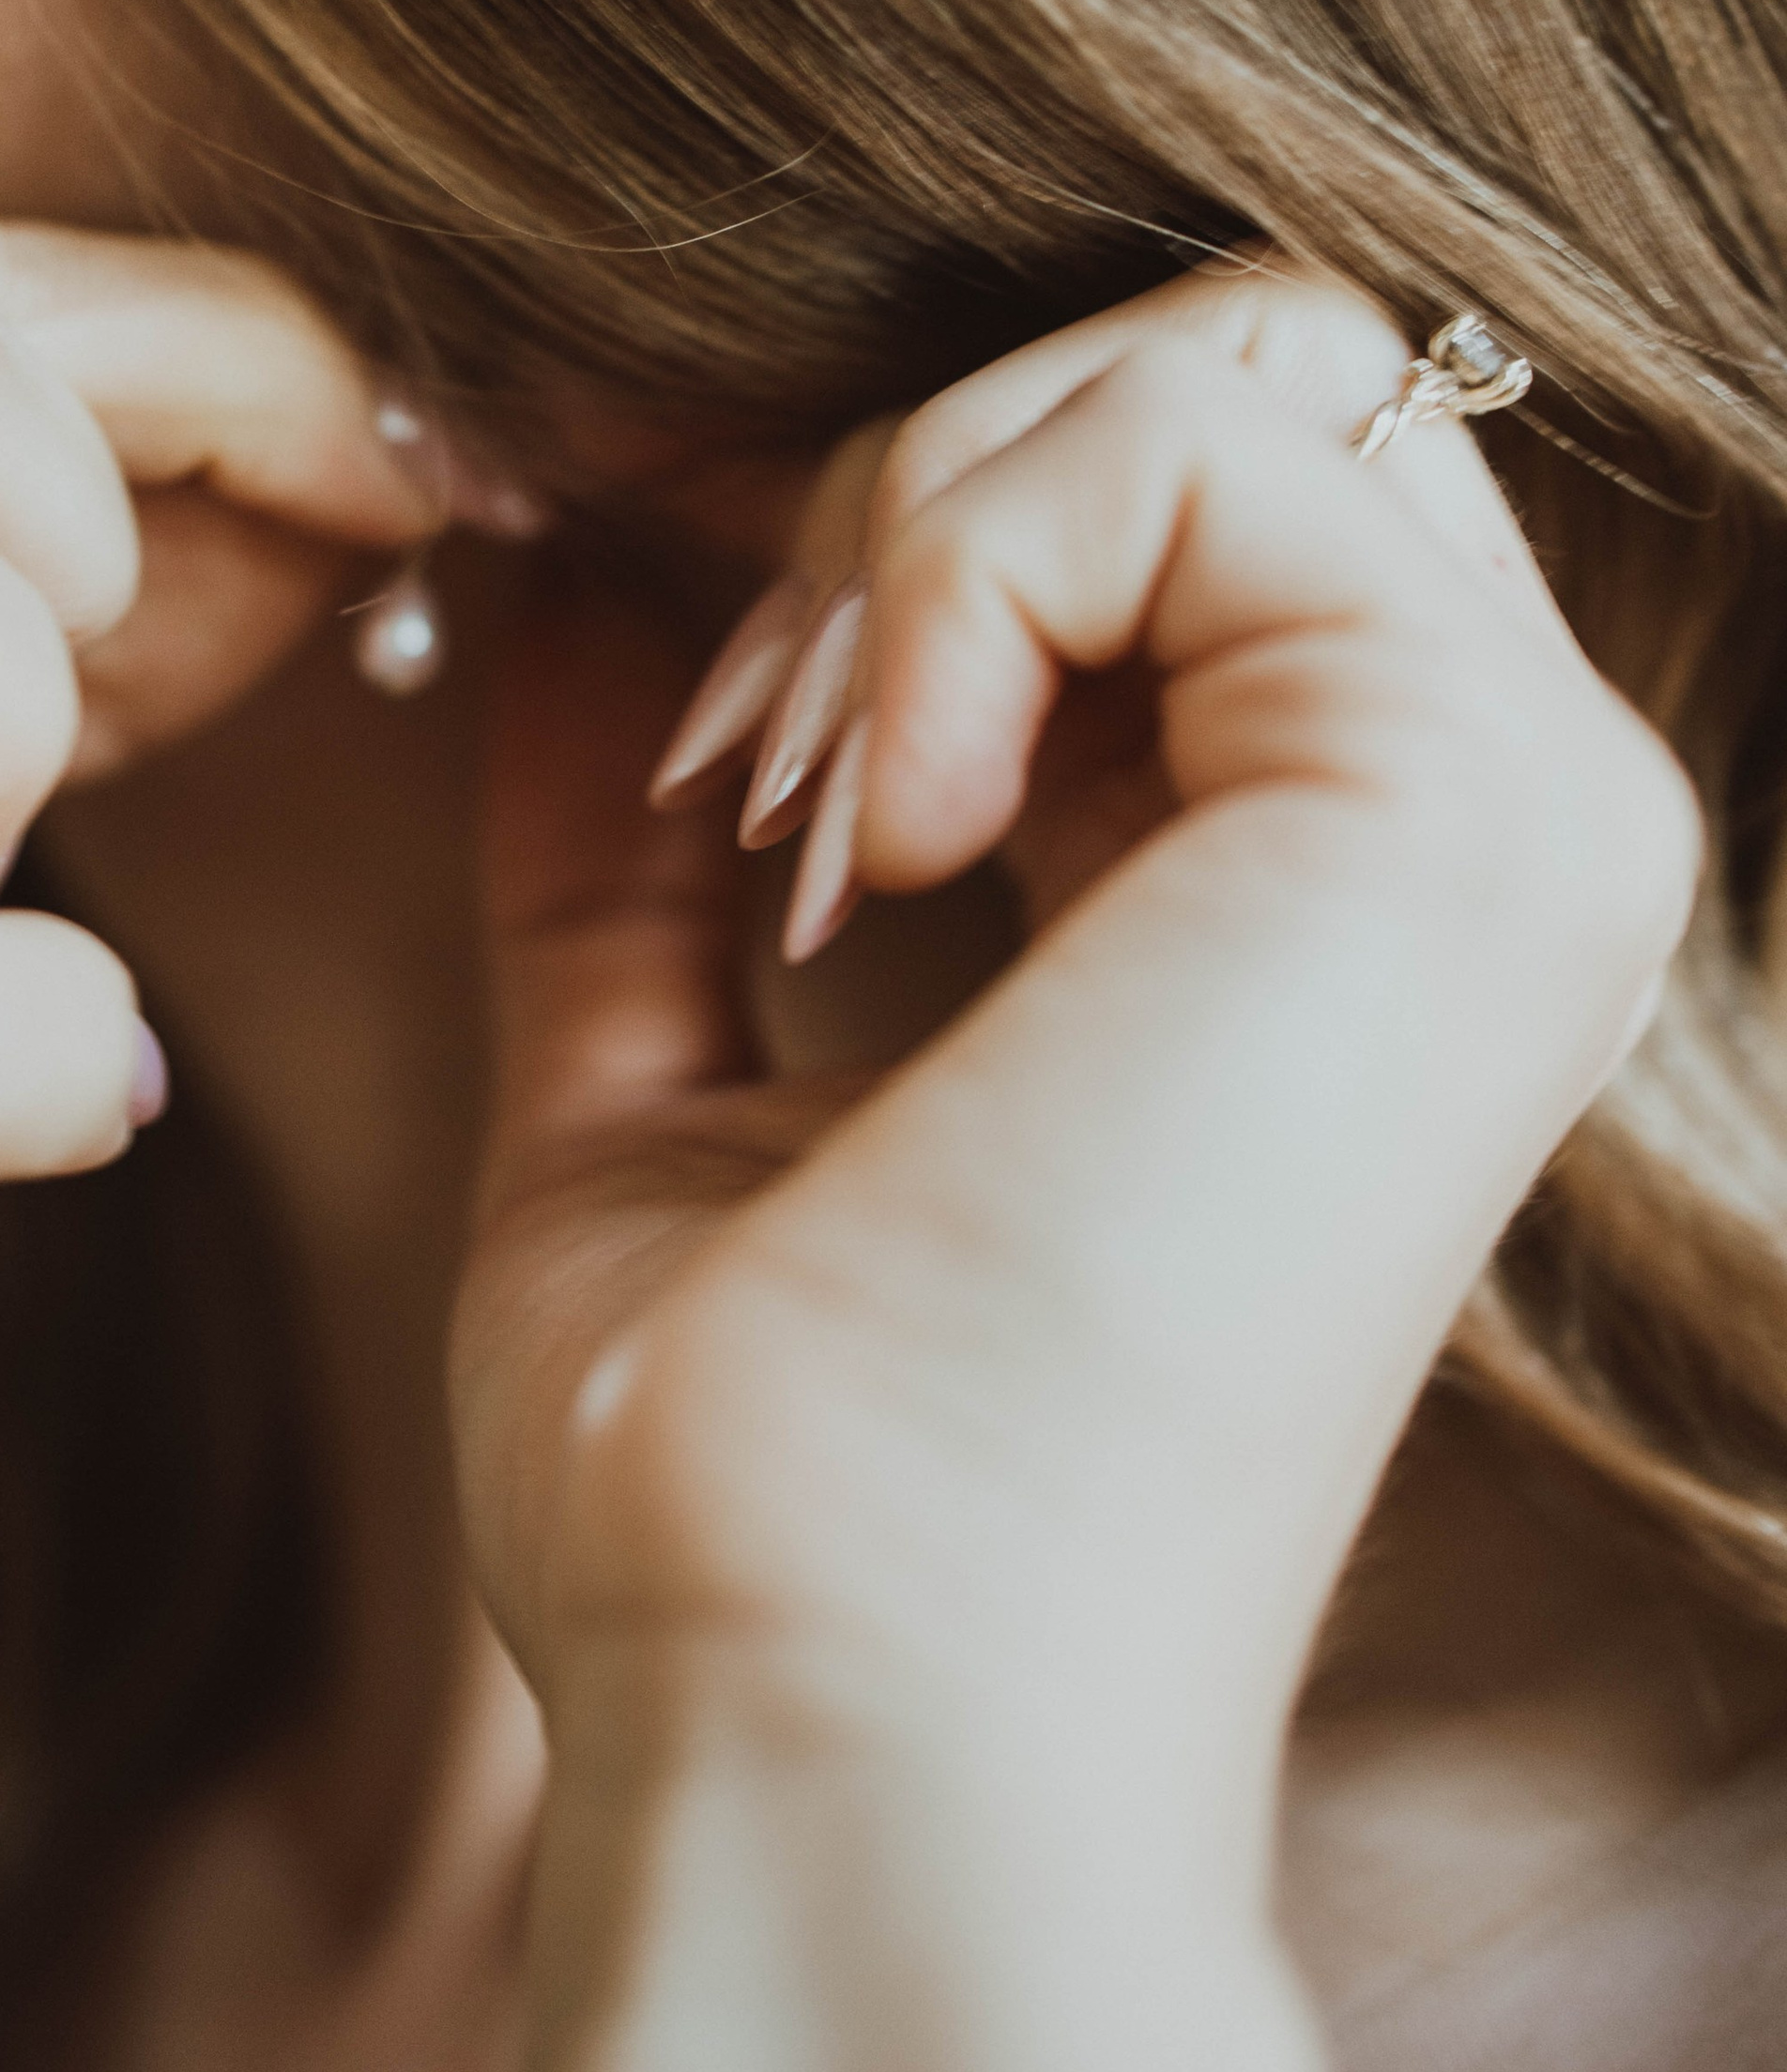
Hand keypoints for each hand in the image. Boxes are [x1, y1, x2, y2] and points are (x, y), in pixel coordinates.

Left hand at [452, 266, 1696, 1771]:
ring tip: (802, 828)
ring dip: (913, 534)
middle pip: (1214, 371)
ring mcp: (1508, 807)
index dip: (884, 502)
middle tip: (736, 753)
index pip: (1164, 497)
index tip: (623, 583)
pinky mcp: (1463, 797)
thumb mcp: (649, 1079)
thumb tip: (564, 577)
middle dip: (906, 486)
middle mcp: (1467, 835)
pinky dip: (956, 575)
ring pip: (1212, 357)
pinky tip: (883, 848)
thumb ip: (634, 831)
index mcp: (1315, 901)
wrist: (842, 1714)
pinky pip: (1188, 439)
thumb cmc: (759, 1481)